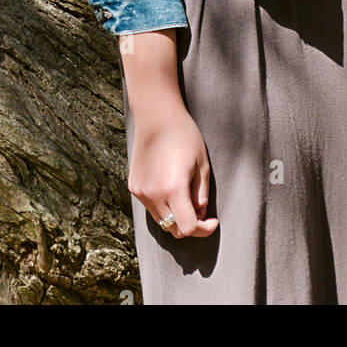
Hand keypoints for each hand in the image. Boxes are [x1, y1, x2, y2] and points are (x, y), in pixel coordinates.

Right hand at [128, 98, 218, 240]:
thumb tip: (200, 216)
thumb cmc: (184, 136)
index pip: (188, 228)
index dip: (204, 230)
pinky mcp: (134, 187)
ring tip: (186, 197)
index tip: (213, 221)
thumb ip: (201, 194)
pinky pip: (152, 207)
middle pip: (174, 229)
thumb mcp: (202, 165)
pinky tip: (170, 187)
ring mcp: (141, 192)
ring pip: (161, 220)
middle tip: (202, 212)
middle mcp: (154, 195)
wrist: (157, 116)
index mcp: (173, 189)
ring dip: (176, 217)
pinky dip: (163, 206)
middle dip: (191, 226)